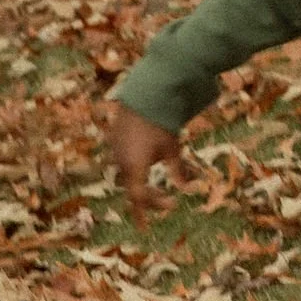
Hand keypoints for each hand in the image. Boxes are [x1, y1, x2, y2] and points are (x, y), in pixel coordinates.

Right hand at [113, 102, 183, 223]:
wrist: (145, 96)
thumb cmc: (162, 124)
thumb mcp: (172, 149)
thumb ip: (177, 171)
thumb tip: (186, 188)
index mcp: (134, 167)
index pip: (139, 196)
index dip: (155, 203)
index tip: (172, 204)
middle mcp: (120, 162)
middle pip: (131, 188)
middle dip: (147, 198)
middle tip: (162, 204)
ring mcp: (114, 151)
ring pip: (126, 175)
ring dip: (140, 183)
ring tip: (154, 190)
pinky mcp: (114, 141)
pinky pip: (122, 161)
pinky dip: (134, 169)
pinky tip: (145, 166)